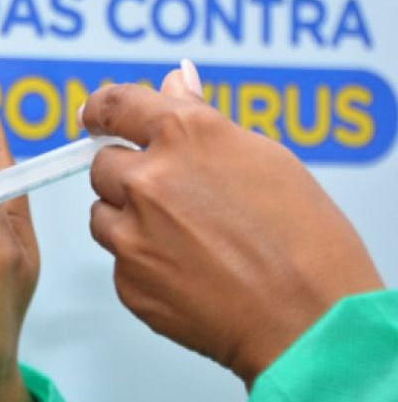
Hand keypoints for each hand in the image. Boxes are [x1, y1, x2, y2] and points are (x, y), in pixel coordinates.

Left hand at [83, 65, 382, 386]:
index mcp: (183, 135)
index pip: (116, 104)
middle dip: (127, 175)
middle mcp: (147, 180)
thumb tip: (174, 81)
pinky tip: (188, 273)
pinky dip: (144, 263)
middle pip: (103, 165)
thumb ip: (201, 118)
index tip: (92, 114)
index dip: (100, 108)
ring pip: (103, 215)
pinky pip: (120, 261)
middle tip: (169, 198)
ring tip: (184, 241)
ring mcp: (132, 234)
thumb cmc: (302, 238)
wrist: (309, 320)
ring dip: (128, 220)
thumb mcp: (263, 157)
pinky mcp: (128, 281)